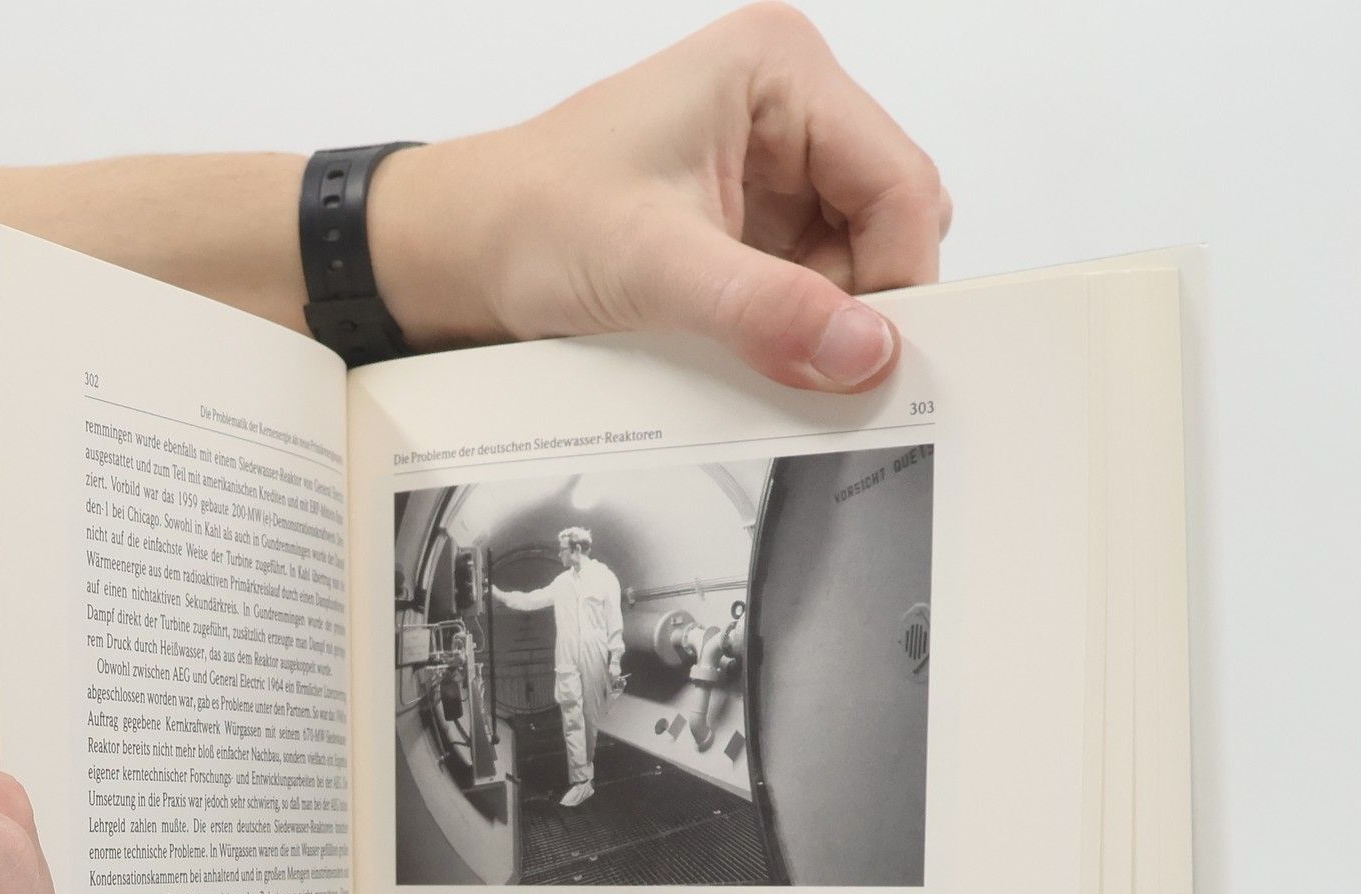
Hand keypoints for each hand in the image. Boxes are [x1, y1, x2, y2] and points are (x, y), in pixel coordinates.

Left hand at [375, 4, 949, 392]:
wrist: (461, 251)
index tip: (876, 356)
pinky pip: (810, 285)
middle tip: (810, 357)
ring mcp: (772, 166)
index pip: (899, 180)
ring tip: (754, 344)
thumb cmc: (529, 219)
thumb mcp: (655, 268)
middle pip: (888, 220)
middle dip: (857, 299)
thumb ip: (767, 310)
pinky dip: (792, 326)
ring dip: (820, 318)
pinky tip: (746, 343)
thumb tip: (865, 349)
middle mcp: (786, 107)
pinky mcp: (751, 222)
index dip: (897, 276)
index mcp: (779, 70)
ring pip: (854, 260)